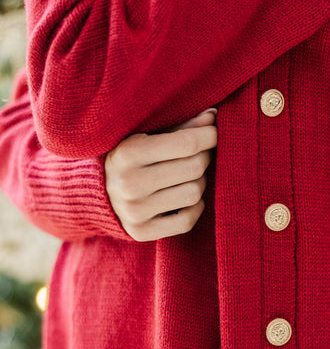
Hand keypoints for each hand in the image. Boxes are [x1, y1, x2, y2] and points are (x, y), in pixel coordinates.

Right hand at [104, 109, 217, 240]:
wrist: (96, 191)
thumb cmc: (131, 156)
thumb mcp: (147, 134)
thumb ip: (180, 126)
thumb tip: (213, 116)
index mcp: (128, 152)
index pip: (186, 144)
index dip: (208, 136)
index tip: (213, 132)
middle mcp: (129, 183)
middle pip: (194, 168)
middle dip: (205, 156)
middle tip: (203, 153)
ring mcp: (133, 211)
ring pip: (194, 193)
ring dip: (200, 182)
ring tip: (191, 175)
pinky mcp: (140, 232)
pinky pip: (186, 221)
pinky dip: (195, 208)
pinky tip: (186, 197)